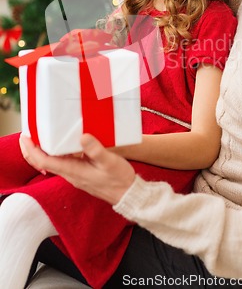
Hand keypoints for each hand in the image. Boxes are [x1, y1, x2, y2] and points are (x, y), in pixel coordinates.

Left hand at [19, 134, 135, 204]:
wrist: (127, 194)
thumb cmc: (119, 179)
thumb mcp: (109, 162)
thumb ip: (96, 150)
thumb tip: (82, 137)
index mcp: (73, 171)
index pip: (44, 161)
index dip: (32, 150)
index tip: (26, 137)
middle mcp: (70, 174)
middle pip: (43, 163)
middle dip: (31, 150)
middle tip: (26, 134)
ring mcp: (75, 174)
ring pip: (51, 163)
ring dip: (42, 150)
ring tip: (40, 135)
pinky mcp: (80, 173)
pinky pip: (61, 162)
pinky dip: (56, 152)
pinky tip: (61, 143)